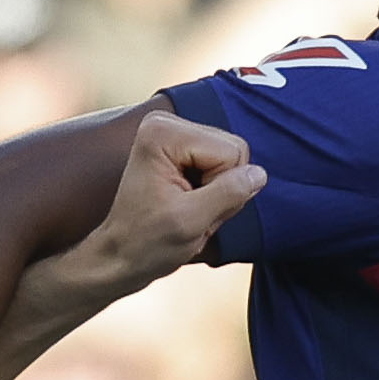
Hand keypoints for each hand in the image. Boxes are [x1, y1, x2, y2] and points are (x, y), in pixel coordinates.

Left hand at [66, 111, 265, 298]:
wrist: (120, 256)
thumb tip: (259, 174)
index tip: (188, 208)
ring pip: (232, 159)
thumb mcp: (190, 223)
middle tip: (189, 211)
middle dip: (221, 188)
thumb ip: (228, 194)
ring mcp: (172, 132)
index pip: (232, 152)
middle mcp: (166, 123)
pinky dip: (211, 190)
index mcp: (163, 133)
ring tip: (186, 208)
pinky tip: (186, 202)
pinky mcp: (179, 146)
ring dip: (217, 192)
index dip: (222, 188)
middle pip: (234, 150)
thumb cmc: (146, 244)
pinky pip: (221, 164)